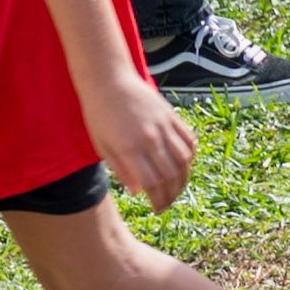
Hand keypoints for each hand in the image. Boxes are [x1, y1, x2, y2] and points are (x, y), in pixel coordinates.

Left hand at [88, 76, 198, 209]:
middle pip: (171, 176)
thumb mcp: (102, 146)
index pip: (152, 184)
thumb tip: (138, 191)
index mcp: (130, 148)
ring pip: (184, 160)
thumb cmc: (99, 114)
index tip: (156, 209)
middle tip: (166, 204)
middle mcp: (151, 138)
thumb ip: (121, 170)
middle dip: (171, 195)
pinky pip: (189, 140)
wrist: (109, 80)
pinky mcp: (172, 115)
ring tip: (176, 189)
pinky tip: (183, 165)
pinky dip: (190, 156)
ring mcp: (164, 126)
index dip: (157, 200)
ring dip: (183, 179)